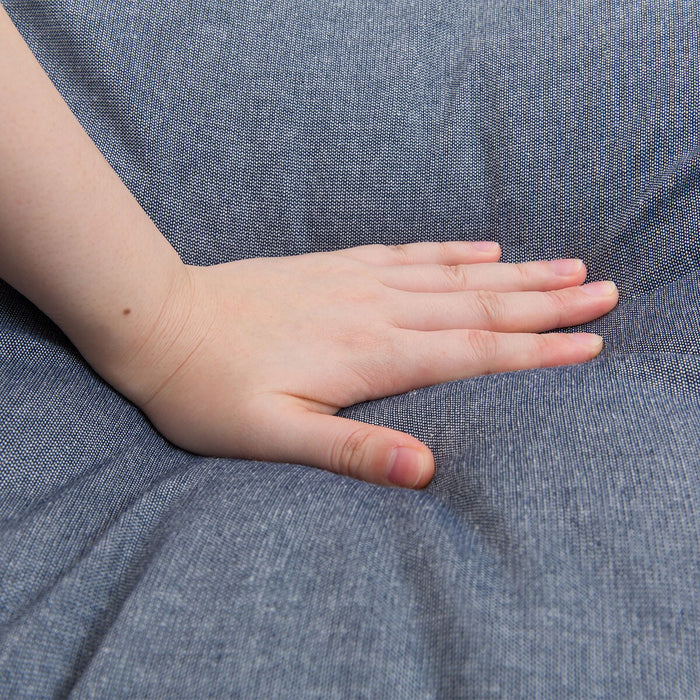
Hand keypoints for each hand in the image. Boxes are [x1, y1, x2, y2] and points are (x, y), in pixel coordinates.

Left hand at [112, 241, 617, 487]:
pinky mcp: (338, 268)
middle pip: (479, 305)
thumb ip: (351, 452)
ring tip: (565, 265)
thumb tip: (427, 471)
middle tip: (603, 291)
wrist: (159, 321)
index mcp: (369, 356)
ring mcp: (358, 282)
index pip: (473, 353)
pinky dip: (453, 251)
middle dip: (547, 302)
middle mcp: (376, 311)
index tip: (590, 344)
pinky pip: (409, 254)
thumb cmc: (210, 390)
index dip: (537, 351)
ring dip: (515, 272)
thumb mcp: (273, 437)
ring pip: (454, 275)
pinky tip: (482, 247)